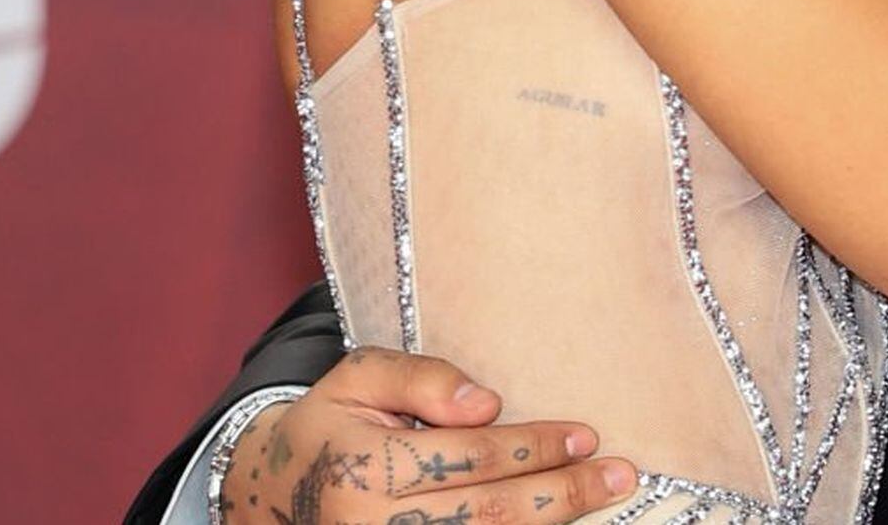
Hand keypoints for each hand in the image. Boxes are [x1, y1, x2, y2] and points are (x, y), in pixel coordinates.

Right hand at [221, 349, 638, 524]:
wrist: (268, 495)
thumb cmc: (329, 424)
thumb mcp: (358, 376)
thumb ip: (421, 378)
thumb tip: (488, 402)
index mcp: (364, 470)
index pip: (470, 460)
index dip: (534, 446)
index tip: (586, 433)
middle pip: (487, 515)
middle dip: (561, 494)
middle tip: (620, 474)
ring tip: (604, 498)